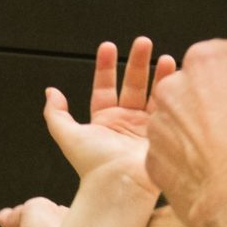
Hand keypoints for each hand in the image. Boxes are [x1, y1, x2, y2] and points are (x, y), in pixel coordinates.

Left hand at [43, 38, 172, 184]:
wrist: (118, 184)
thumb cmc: (93, 164)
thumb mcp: (67, 135)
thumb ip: (56, 114)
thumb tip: (51, 92)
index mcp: (104, 121)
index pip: (105, 88)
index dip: (105, 67)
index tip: (108, 47)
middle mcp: (126, 123)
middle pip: (133, 85)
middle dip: (138, 63)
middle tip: (143, 43)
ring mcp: (145, 128)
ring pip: (153, 95)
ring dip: (159, 74)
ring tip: (164, 57)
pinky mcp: (162, 134)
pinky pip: (167, 109)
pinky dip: (171, 93)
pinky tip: (176, 78)